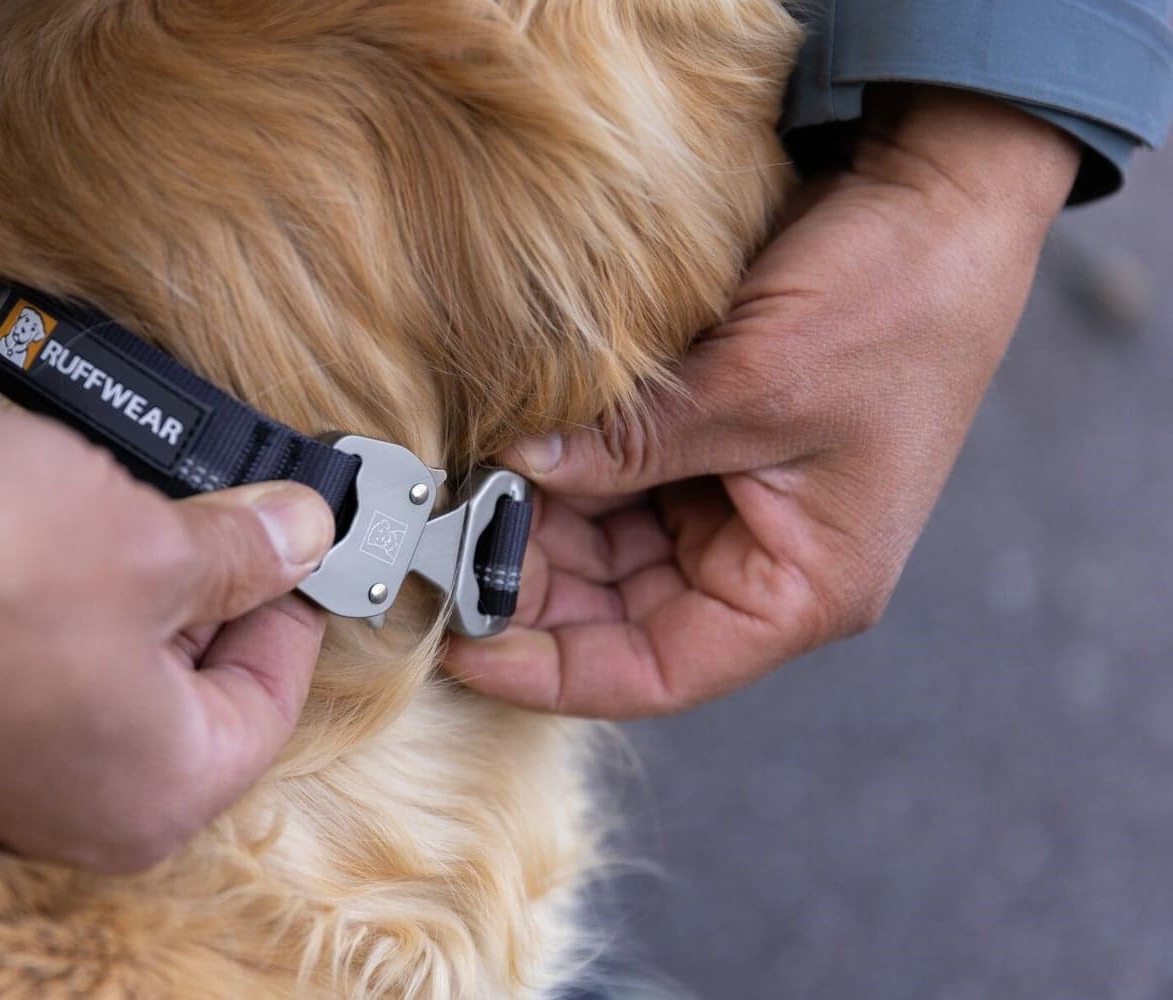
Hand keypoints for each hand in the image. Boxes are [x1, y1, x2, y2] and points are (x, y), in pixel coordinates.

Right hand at [0, 409, 334, 871]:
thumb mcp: (155, 543)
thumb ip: (246, 551)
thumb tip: (302, 534)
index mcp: (162, 791)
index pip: (273, 700)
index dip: (293, 608)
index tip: (298, 548)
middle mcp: (82, 810)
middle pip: (194, 695)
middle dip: (214, 597)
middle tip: (222, 517)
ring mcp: (3, 779)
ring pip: (119, 680)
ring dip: (141, 596)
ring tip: (135, 516)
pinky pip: (45, 675)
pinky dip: (71, 612)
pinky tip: (61, 542)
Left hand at [446, 87, 1079, 718]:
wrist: (943, 194)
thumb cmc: (893, 303)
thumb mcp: (753, 387)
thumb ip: (631, 447)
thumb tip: (518, 472)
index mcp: (803, 589)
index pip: (657, 670)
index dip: (553, 671)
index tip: (462, 648)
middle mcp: (765, 563)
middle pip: (619, 612)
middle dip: (533, 583)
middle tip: (444, 542)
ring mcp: (736, 505)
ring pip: (608, 551)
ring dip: (539, 524)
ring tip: (464, 489)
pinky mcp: (713, 447)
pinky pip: (620, 484)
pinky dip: (565, 470)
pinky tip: (510, 446)